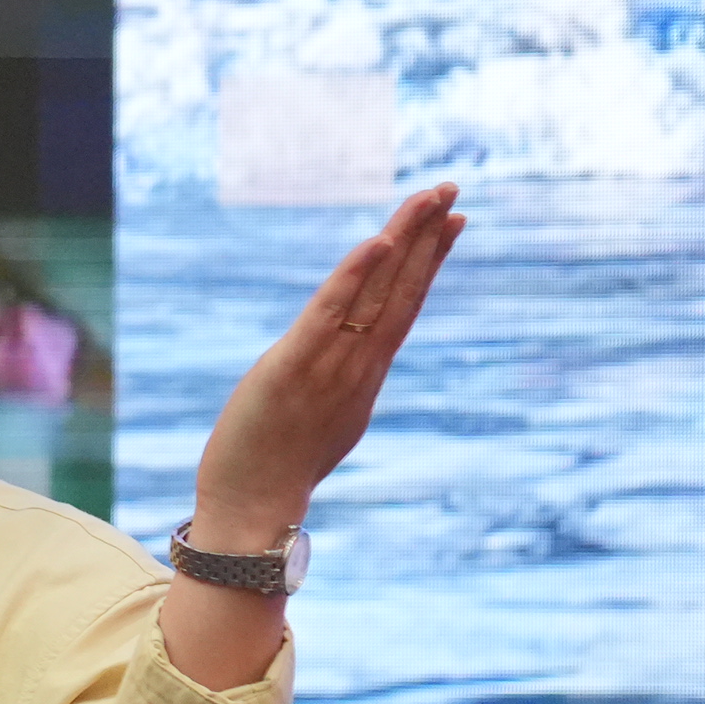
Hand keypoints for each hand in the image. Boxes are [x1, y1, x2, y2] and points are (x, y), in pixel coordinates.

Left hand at [189, 182, 465, 546]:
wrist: (253, 512)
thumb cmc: (276, 471)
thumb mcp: (319, 420)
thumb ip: (336, 387)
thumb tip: (343, 367)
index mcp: (364, 377)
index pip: (403, 307)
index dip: (428, 263)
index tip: (451, 224)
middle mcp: (357, 367)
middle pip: (402, 290)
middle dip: (428, 238)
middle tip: (452, 191)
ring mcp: (330, 367)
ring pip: (376, 293)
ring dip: (404, 239)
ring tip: (428, 197)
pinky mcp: (293, 368)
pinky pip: (331, 313)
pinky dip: (355, 276)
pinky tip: (379, 241)